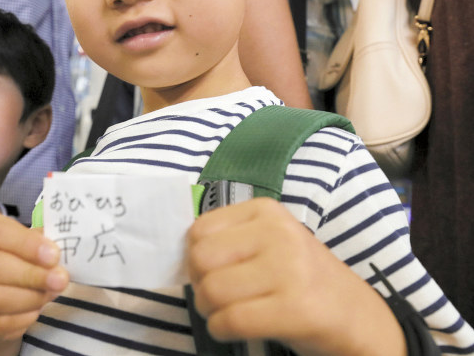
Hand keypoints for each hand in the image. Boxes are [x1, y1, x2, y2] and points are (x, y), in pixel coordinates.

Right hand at [0, 211, 68, 344]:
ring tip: (49, 295)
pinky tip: (34, 312)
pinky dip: (18, 320)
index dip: (25, 243)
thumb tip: (58, 248)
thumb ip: (39, 241)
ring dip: (28, 298)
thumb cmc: (12, 258)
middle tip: (60, 280)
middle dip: (30, 275)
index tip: (53, 255)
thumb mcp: (24, 241)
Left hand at [187, 198, 404, 355]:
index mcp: (267, 211)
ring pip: (212, 292)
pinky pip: (231, 321)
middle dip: (199, 285)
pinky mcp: (295, 309)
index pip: (199, 230)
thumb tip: (183, 255)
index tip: (215, 272)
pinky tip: (234, 329)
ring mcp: (290, 270)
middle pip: (200, 260)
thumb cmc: (301, 279)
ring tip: (230, 313)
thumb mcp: (268, 243)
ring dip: (210, 312)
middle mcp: (279, 233)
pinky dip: (221, 330)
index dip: (196, 258)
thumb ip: (229, 240)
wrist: (358, 317)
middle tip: (218, 297)